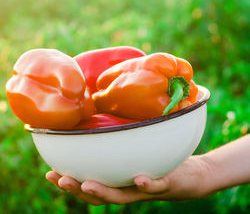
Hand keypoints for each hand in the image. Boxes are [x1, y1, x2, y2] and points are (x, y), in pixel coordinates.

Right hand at [46, 155, 213, 204]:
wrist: (192, 175)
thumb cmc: (161, 161)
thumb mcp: (139, 150)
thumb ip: (123, 143)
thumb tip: (104, 124)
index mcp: (120, 180)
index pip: (90, 184)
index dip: (70, 182)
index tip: (50, 173)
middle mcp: (129, 188)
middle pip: (100, 195)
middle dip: (78, 189)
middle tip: (59, 178)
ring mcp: (147, 188)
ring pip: (122, 195)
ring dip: (103, 192)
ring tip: (87, 184)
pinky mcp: (167, 183)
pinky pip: (157, 185)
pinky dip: (147, 184)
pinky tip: (138, 178)